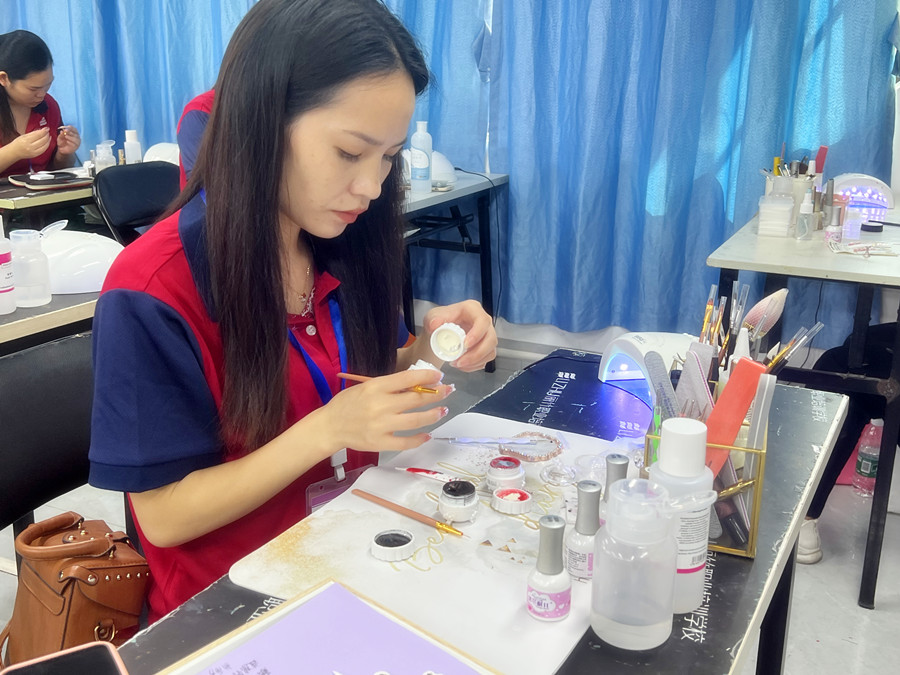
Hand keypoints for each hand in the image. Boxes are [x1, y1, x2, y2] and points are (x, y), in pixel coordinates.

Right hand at [9, 128, 50, 159]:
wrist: (14, 152)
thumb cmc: (17, 143)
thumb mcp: (23, 136)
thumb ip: (33, 133)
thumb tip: (41, 130)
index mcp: (26, 140)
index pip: (38, 135)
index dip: (44, 131)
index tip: (47, 128)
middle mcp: (30, 147)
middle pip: (42, 140)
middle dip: (46, 135)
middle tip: (48, 132)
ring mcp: (33, 152)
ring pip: (45, 145)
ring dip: (48, 140)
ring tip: (49, 136)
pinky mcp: (36, 155)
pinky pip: (44, 150)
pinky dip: (47, 145)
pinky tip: (47, 142)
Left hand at [56, 125, 80, 154]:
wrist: (62, 149)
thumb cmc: (62, 141)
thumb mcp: (60, 137)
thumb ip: (61, 134)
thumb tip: (62, 131)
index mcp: (74, 133)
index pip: (75, 129)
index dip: (72, 128)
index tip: (67, 126)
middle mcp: (77, 137)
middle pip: (76, 133)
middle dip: (70, 132)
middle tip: (65, 130)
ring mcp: (77, 142)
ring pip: (76, 139)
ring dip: (70, 137)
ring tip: (65, 136)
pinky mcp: (76, 147)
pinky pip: (74, 144)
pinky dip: (70, 142)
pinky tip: (67, 142)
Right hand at [311, 369, 452, 451]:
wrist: (330, 426)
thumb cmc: (348, 403)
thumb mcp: (366, 387)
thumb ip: (389, 386)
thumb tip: (417, 385)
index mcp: (375, 387)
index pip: (407, 378)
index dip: (427, 376)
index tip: (439, 376)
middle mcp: (380, 405)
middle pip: (416, 399)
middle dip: (436, 394)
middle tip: (447, 391)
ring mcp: (381, 426)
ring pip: (415, 421)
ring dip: (433, 415)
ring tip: (442, 411)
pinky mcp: (380, 443)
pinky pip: (406, 442)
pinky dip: (419, 439)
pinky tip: (427, 434)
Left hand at [423, 300, 496, 370]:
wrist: (439, 333)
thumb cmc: (439, 321)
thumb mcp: (432, 317)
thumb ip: (433, 319)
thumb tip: (435, 324)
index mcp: (473, 310)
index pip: (482, 321)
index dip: (477, 334)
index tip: (465, 345)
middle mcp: (483, 322)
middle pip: (491, 339)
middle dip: (476, 354)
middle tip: (460, 361)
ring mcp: (486, 336)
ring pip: (490, 352)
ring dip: (474, 362)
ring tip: (457, 364)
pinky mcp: (486, 349)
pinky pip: (485, 360)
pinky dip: (473, 366)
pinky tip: (461, 365)